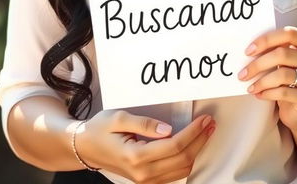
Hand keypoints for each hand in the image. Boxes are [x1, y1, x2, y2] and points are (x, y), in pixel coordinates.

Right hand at [73, 109, 214, 183]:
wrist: (86, 148)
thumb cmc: (100, 129)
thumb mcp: (119, 118)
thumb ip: (144, 123)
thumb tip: (168, 128)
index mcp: (136, 156)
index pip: (174, 145)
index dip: (193, 132)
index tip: (205, 119)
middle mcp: (143, 173)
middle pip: (182, 159)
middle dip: (200, 140)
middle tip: (211, 123)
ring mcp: (145, 180)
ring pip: (181, 169)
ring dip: (197, 150)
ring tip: (205, 132)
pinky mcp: (146, 181)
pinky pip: (173, 174)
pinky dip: (187, 160)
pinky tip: (192, 145)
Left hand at [238, 25, 296, 130]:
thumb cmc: (291, 79)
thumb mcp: (286, 61)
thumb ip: (276, 49)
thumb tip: (250, 48)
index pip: (289, 33)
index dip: (266, 40)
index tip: (248, 50)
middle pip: (283, 54)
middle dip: (258, 64)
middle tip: (243, 73)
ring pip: (282, 74)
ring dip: (261, 81)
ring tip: (250, 86)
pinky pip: (284, 93)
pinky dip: (267, 93)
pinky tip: (259, 94)